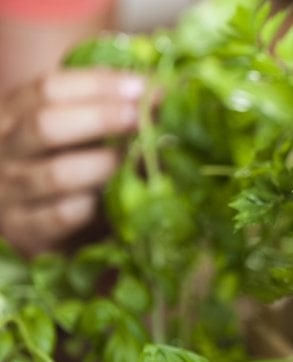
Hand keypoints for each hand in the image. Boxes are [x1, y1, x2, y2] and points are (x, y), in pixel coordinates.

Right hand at [0, 69, 144, 254]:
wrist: (38, 224)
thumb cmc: (67, 166)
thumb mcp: (78, 133)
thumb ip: (108, 112)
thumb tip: (161, 97)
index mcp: (14, 114)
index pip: (49, 88)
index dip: (99, 84)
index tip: (142, 87)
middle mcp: (5, 149)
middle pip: (46, 124)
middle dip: (102, 118)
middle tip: (142, 118)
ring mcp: (10, 192)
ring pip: (58, 173)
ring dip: (106, 163)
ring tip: (139, 158)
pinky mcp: (25, 229)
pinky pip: (63, 215)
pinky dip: (96, 205)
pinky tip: (118, 197)